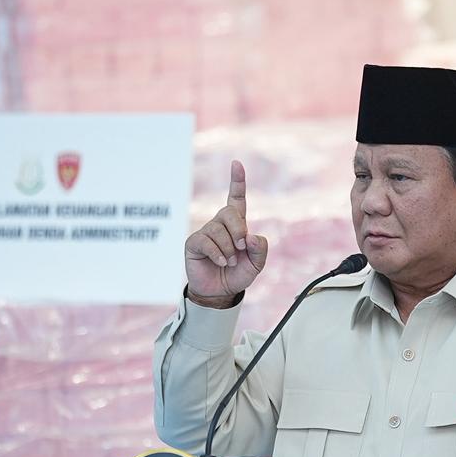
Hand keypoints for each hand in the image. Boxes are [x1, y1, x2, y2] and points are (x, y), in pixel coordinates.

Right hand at [184, 160, 268, 303]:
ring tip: (230, 262)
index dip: (237, 181)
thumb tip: (250, 237)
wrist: (221, 292)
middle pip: (230, 212)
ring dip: (229, 249)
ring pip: (219, 230)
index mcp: (236, 224)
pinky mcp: (194, 243)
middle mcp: (220, 224)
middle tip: (242, 247)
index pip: (236, 198)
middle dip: (239, 230)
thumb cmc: (238, 274)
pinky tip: (222, 263)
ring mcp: (206, 232)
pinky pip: (207, 241)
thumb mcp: (257, 263)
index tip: (236, 163)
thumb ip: (260, 249)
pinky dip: (218, 254)